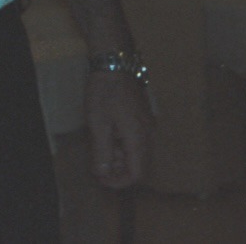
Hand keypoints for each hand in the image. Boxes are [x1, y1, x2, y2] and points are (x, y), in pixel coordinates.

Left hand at [84, 70, 153, 188]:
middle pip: (137, 165)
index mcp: (139, 138)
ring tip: (98, 149)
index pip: (137, 173)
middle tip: (96, 165)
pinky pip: (135, 139)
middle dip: (117, 170)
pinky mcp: (142, 117)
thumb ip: (102, 151)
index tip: (101, 180)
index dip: (119, 182)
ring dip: (118, 157)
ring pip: (136, 152)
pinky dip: (121, 144)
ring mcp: (147, 125)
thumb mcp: (98, 123)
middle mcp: (148, 135)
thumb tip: (103, 174)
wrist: (114, 63)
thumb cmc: (105, 92)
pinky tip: (106, 136)